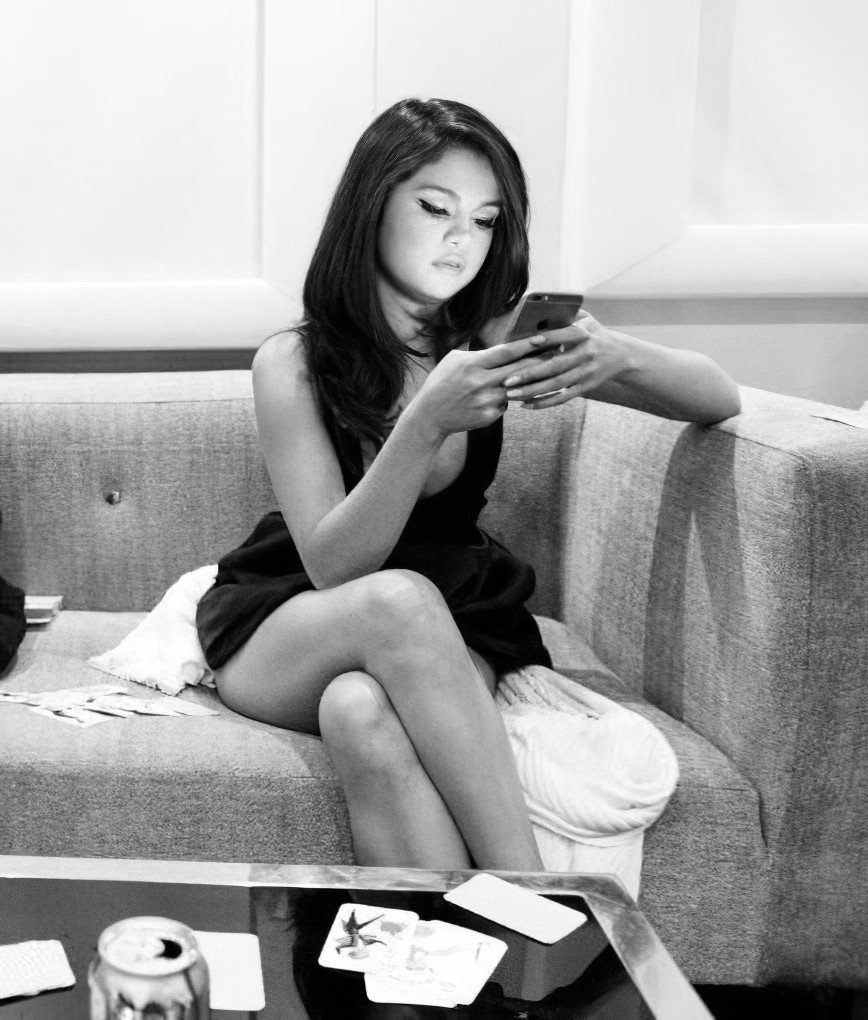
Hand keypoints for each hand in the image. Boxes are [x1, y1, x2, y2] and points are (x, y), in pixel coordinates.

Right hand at [409, 334, 556, 438]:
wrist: (430, 415)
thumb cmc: (442, 382)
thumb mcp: (454, 360)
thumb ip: (478, 354)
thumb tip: (504, 347)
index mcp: (472, 365)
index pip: (505, 352)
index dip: (527, 345)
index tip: (544, 338)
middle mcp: (480, 383)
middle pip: (518, 370)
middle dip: (539, 360)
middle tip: (556, 353)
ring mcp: (486, 402)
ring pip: (517, 388)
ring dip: (528, 380)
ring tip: (540, 372)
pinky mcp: (489, 416)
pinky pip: (507, 404)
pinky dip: (507, 398)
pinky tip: (498, 396)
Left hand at [501, 311, 631, 407]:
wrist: (622, 355)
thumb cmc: (595, 334)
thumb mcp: (587, 319)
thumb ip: (566, 314)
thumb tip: (539, 308)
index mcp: (584, 334)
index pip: (563, 336)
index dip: (546, 340)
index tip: (525, 344)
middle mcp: (585, 354)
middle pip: (555, 366)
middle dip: (530, 374)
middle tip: (507, 380)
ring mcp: (586, 372)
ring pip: (556, 384)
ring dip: (532, 391)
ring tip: (511, 395)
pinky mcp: (586, 387)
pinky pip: (563, 397)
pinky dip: (545, 403)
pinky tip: (527, 405)